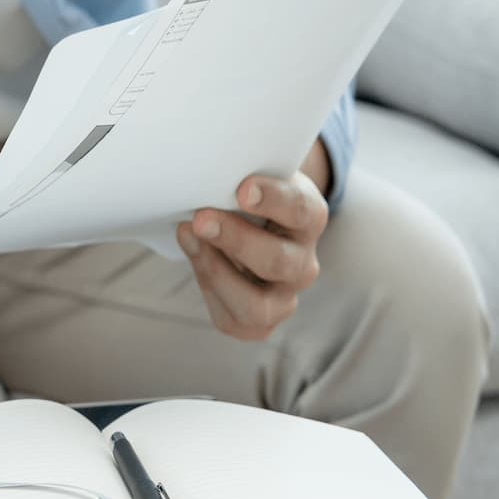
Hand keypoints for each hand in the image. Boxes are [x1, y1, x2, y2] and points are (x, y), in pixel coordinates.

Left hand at [175, 166, 327, 341]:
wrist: (246, 228)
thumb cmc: (243, 197)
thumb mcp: (246, 178)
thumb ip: (233, 177)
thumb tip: (199, 180)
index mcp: (309, 218)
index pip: (301, 210)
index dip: (274, 200)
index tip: (242, 189)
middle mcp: (303, 263)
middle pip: (279, 262)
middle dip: (235, 240)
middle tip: (200, 218)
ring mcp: (285, 297)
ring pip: (258, 305)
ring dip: (216, 272)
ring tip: (189, 238)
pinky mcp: (260, 321)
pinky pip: (234, 320)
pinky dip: (209, 291)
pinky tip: (196, 259)